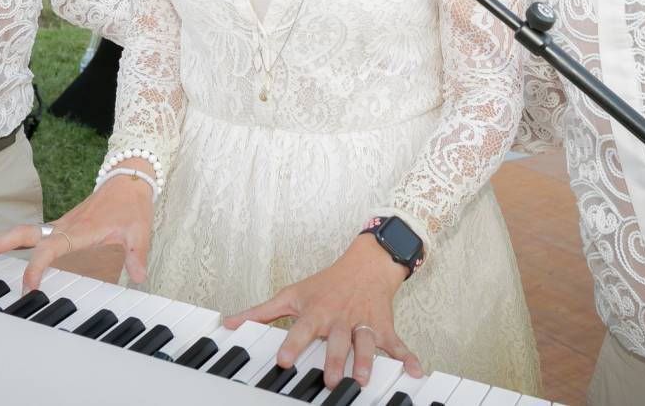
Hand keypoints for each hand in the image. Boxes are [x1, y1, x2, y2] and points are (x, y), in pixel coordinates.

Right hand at [0, 170, 153, 292]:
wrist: (130, 180)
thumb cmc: (132, 206)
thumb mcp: (140, 231)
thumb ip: (137, 254)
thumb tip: (138, 277)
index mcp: (80, 231)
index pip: (51, 249)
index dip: (37, 268)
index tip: (28, 288)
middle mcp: (63, 226)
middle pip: (22, 234)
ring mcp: (58, 225)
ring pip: (20, 231)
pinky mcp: (59, 225)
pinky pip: (28, 233)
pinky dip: (8, 239)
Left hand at [224, 232, 421, 386]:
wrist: (366, 264)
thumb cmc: (325, 284)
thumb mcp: (291, 295)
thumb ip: (260, 312)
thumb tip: (228, 323)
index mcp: (316, 312)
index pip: (301, 328)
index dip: (292, 343)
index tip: (283, 360)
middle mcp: (340, 318)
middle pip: (336, 340)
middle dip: (333, 359)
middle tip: (330, 379)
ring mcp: (363, 323)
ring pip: (365, 343)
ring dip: (365, 361)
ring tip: (364, 379)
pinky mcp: (382, 327)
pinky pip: (397, 344)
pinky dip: (408, 358)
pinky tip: (416, 371)